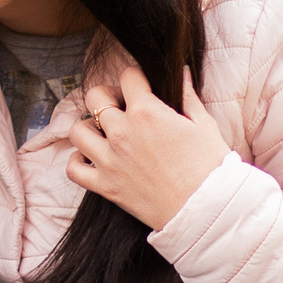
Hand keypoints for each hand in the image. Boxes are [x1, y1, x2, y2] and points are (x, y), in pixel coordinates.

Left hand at [64, 62, 230, 230]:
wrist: (206, 210)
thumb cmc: (210, 168)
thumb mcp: (203, 125)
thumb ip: (188, 96)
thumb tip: (182, 73)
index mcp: (147, 113)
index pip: (128, 76)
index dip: (136, 78)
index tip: (141, 87)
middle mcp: (122, 133)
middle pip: (95, 97)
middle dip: (107, 96)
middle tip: (120, 106)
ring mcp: (110, 160)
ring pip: (77, 131)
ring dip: (88, 127)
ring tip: (104, 133)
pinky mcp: (106, 187)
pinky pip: (73, 169)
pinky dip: (78, 162)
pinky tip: (92, 159)